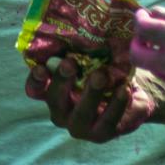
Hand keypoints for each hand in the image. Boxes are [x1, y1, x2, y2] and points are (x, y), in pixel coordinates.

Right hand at [26, 56, 157, 142]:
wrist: (129, 95)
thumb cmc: (102, 72)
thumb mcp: (89, 61)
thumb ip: (79, 53)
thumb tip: (77, 30)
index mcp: (52, 91)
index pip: (36, 88)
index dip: (36, 80)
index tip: (41, 68)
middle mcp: (61, 111)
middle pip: (55, 99)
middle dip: (62, 80)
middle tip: (71, 62)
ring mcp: (80, 126)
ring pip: (81, 114)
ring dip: (91, 93)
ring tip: (101, 75)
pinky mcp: (101, 134)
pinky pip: (108, 121)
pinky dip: (117, 104)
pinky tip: (124, 89)